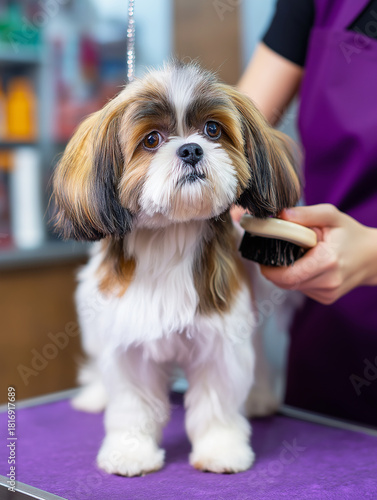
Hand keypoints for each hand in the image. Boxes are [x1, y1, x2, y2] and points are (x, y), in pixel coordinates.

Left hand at [260, 204, 376, 303]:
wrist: (373, 257)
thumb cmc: (350, 234)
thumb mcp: (331, 215)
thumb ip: (305, 214)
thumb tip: (280, 215)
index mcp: (327, 261)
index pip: (287, 276)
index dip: (269, 269)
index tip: (262, 257)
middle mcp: (328, 282)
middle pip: (286, 283)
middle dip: (274, 270)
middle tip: (272, 254)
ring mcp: (327, 294)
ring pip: (292, 287)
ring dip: (286, 273)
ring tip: (296, 256)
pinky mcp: (326, 298)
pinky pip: (301, 288)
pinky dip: (298, 278)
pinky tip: (307, 265)